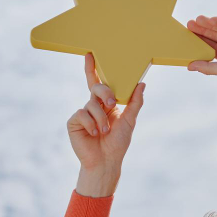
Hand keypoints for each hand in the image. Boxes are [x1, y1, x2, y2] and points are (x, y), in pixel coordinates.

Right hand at [67, 52, 146, 173]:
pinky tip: (95, 134)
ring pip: (91, 104)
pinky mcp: (74, 122)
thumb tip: (142, 83)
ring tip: (104, 131)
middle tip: (113, 104)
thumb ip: (135, 102)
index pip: (99, 83)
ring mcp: (83, 114)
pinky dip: (91, 124)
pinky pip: (82, 114)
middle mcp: (93, 106)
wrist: (105, 162)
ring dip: (101, 118)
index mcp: (106, 104)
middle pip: (97, 88)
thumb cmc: (118, 143)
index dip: (93, 69)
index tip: (90, 54)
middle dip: (105, 93)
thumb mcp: (130, 121)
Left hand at [186, 15, 216, 84]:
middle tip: (188, 25)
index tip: (187, 39)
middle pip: (214, 36)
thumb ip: (208, 67)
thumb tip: (189, 66)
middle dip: (202, 31)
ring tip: (195, 21)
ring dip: (208, 24)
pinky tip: (209, 20)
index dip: (200, 43)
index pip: (211, 48)